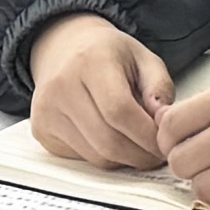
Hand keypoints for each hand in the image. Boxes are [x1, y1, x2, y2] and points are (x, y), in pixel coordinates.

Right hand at [23, 12, 178, 167]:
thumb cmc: (107, 55)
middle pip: (108, 141)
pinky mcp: (42, 131)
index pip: (119, 111)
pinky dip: (105, 158)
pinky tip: (113, 140)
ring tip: (138, 145)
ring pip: (96, 156)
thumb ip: (160, 88)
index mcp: (90, 61)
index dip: (147, 135)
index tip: (166, 143)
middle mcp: (62, 86)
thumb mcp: (144, 58)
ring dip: (125, 160)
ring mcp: (47, 110)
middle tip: (158, 154)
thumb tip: (164, 121)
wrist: (64, 49)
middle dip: (140, 155)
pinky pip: (82, 159)